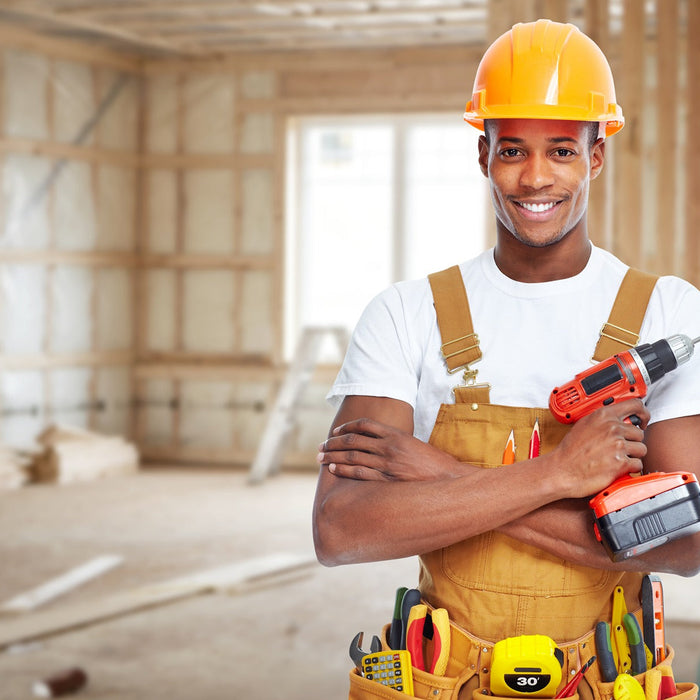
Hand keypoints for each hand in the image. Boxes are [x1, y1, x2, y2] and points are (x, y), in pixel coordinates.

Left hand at [317, 417, 464, 480]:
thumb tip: (378, 444)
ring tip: (320, 458)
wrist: (450, 480)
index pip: (364, 425)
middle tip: (320, 447)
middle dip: (333, 444)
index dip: (346, 427)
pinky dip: (343, 471)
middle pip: (353, 440)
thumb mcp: (415, 444)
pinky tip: (333, 470)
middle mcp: (389, 446)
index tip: (335, 433)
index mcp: (396, 434)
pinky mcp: (388, 480)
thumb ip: (395, 442)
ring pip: (352, 457)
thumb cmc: (434, 464)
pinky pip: (359, 473)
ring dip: (333, 457)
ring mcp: (387, 463)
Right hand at [553, 398, 649, 497]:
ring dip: (632, 455)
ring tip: (616, 458)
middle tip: (620, 448)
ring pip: (641, 449)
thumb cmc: (570, 451)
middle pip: (639, 433)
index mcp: (603, 416)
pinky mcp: (621, 463)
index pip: (635, 405)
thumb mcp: (583, 425)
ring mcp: (617, 445)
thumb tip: (619, 419)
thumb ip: (603, 420)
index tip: (642, 419)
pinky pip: (638, 464)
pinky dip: (630, 468)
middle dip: (632, 442)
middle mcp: (612, 428)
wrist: (562, 470)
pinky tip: (617, 468)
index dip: (643, 413)